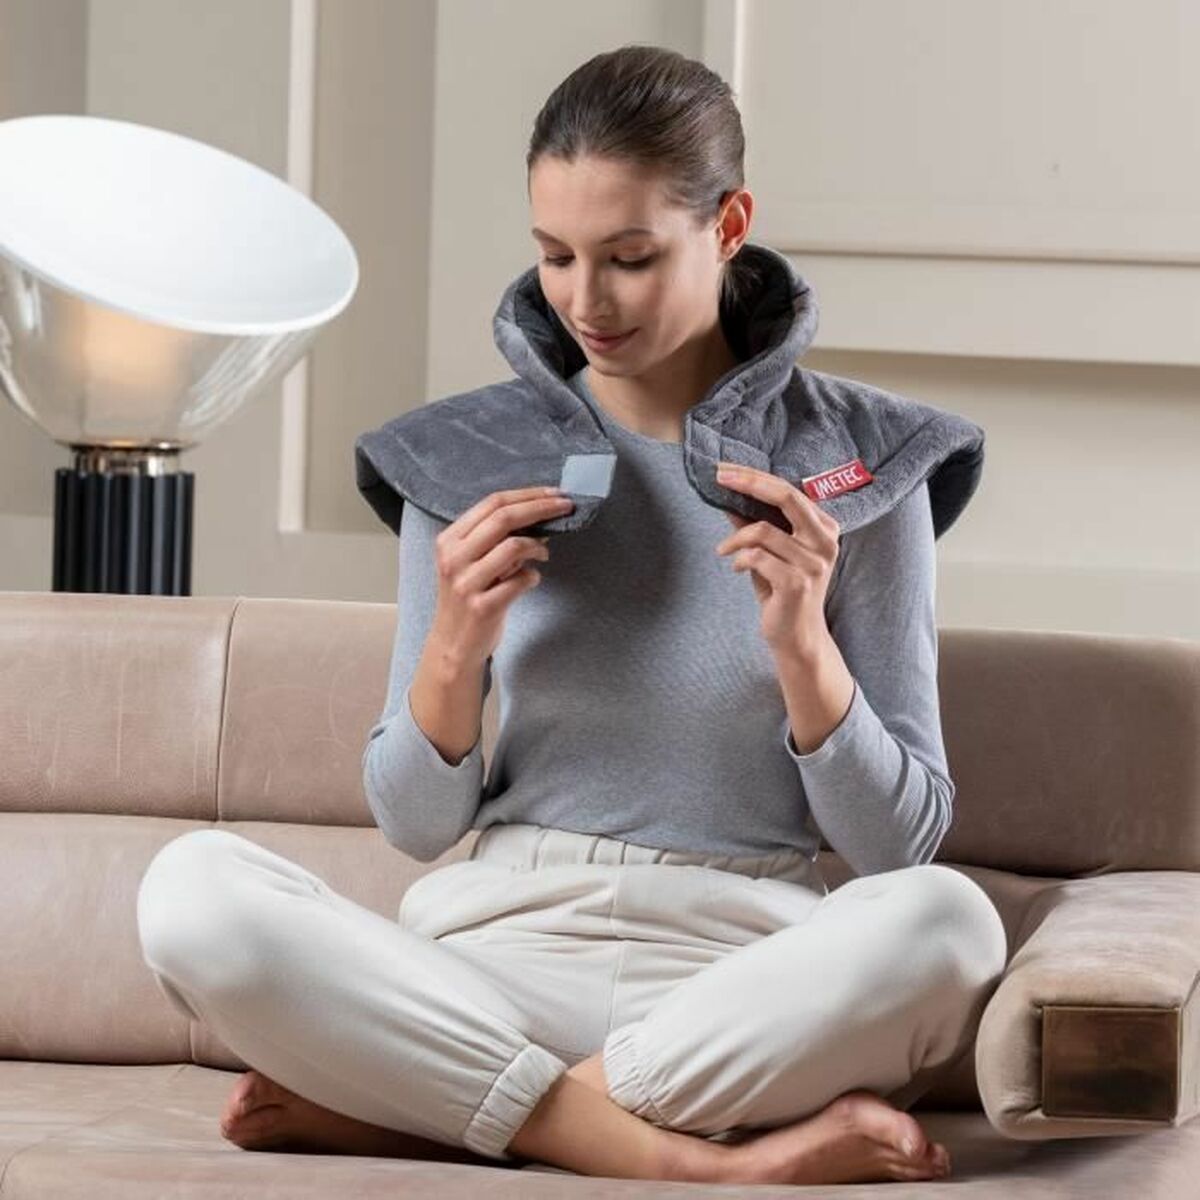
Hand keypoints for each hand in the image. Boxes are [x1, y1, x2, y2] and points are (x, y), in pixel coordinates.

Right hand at [429, 485, 573, 666]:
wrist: (453, 645)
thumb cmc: (467, 598)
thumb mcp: (472, 563)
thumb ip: (496, 539)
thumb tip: (540, 516)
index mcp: (449, 540)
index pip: (492, 503)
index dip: (527, 495)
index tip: (554, 494)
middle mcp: (453, 558)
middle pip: (503, 518)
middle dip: (541, 508)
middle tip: (566, 507)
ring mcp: (466, 583)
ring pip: (514, 546)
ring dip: (538, 547)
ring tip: (544, 554)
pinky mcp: (483, 607)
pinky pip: (521, 580)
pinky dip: (533, 576)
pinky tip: (530, 580)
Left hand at [713, 461, 840, 659]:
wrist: (797, 636)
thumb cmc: (782, 590)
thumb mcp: (770, 552)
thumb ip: (755, 524)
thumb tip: (728, 495)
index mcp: (824, 528)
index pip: (790, 490)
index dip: (756, 477)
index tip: (726, 470)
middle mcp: (825, 542)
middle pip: (786, 497)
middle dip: (749, 484)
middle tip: (720, 478)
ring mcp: (814, 563)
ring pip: (763, 530)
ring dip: (735, 539)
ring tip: (725, 550)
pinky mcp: (797, 583)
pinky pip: (756, 557)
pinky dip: (738, 559)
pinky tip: (736, 568)